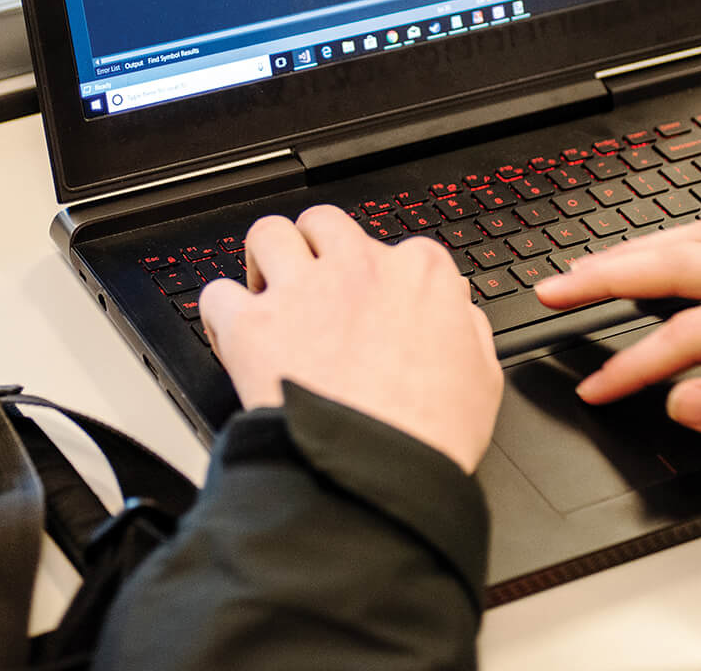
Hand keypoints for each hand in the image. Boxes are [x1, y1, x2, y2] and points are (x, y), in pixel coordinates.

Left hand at [199, 205, 502, 474]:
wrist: (376, 476)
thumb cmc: (428, 437)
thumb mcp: (482, 377)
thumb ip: (467, 328)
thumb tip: (455, 311)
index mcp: (420, 273)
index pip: (396, 247)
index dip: (379, 277)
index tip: (372, 302)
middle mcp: (358, 267)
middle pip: (324, 223)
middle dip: (316, 249)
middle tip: (314, 285)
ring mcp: (302, 291)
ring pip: (269, 233)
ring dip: (267, 259)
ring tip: (269, 290)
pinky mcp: (253, 325)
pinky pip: (217, 293)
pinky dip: (221, 312)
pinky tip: (233, 331)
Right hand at [534, 219, 700, 465]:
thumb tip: (682, 401)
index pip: (689, 333)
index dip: (633, 364)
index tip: (597, 385)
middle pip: (677, 258)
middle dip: (604, 271)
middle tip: (551, 285)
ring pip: (700, 235)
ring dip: (638, 248)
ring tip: (589, 267)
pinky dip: (679, 242)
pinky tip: (664, 255)